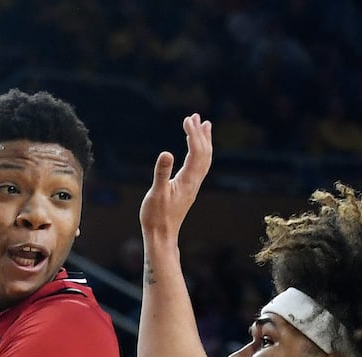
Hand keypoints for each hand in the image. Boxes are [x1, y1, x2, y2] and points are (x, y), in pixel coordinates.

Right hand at [139, 114, 212, 242]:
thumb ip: (161, 172)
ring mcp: (192, 186)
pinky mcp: (188, 190)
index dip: (193, 134)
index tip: (188, 119)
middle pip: (204, 153)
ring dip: (204, 142)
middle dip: (201, 134)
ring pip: (204, 160)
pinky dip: (199, 153)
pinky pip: (199, 167)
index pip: (196, 151)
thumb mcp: (156, 193)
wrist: (161, 236)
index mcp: (188, 180)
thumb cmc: (156, 216)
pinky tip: (194, 151)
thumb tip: (165, 152)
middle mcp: (194, 182)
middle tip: (197, 116)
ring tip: (204, 126)